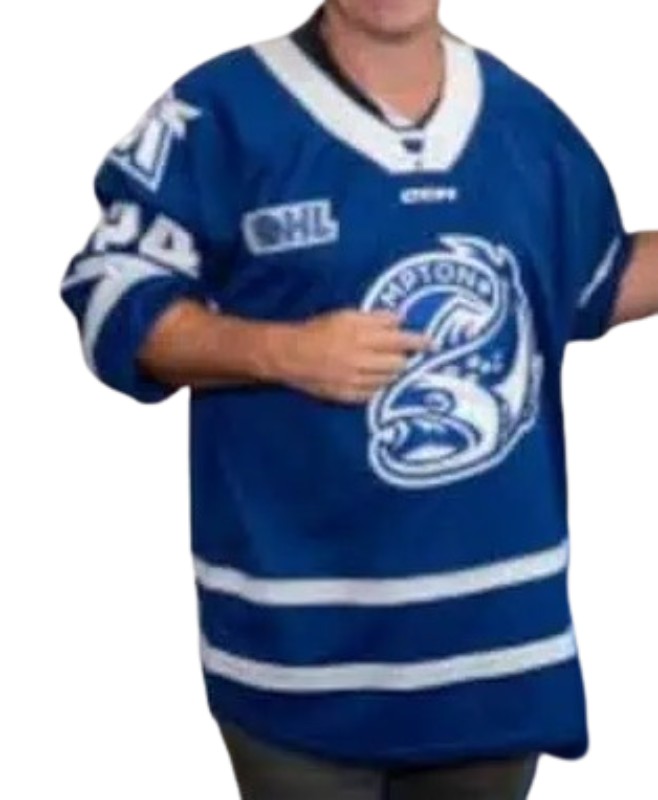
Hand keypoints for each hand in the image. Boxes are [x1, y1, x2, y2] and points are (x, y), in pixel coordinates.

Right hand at [274, 309, 433, 403]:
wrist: (289, 356)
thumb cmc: (318, 330)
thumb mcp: (345, 315)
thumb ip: (375, 318)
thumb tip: (401, 318)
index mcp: (360, 337)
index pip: (399, 340)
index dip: (419, 341)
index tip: (433, 343)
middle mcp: (360, 360)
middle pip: (398, 363)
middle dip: (405, 358)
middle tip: (405, 354)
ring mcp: (354, 381)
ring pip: (388, 379)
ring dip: (392, 372)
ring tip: (387, 365)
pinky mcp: (347, 396)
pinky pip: (373, 393)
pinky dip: (378, 385)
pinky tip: (374, 379)